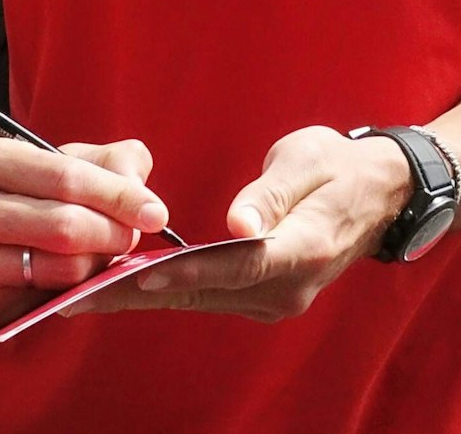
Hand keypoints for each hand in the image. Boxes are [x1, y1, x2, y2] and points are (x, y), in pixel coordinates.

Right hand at [0, 136, 173, 335]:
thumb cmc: (19, 193)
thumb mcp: (58, 162)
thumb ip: (110, 164)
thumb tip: (144, 197)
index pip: (67, 177)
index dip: (120, 196)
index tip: (155, 213)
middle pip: (65, 226)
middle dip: (113, 233)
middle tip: (131, 237)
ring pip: (61, 268)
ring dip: (98, 264)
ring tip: (103, 254)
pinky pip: (48, 304)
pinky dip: (75, 292)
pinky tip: (77, 278)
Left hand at [67, 127, 410, 324]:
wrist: (377, 193)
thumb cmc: (337, 166)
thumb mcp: (307, 161)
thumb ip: (271, 193)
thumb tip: (240, 224)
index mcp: (304, 250)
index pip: (233, 265)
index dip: (181, 269)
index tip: (134, 272)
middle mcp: (290, 288)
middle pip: (204, 292)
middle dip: (141, 292)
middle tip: (82, 293)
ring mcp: (278, 299)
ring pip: (200, 299)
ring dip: (146, 294)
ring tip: (88, 290)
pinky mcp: (266, 297)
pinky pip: (208, 295)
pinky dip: (167, 288)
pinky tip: (125, 283)